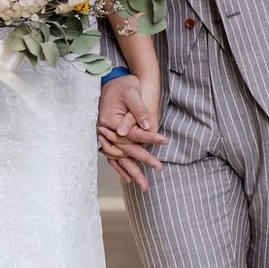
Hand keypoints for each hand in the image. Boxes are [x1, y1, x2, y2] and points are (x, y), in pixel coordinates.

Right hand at [97, 74, 166, 190]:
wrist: (111, 81)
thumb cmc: (123, 85)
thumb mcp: (132, 93)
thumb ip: (138, 111)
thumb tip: (148, 126)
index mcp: (111, 121)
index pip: (133, 134)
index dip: (150, 138)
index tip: (165, 140)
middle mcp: (105, 131)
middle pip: (126, 150)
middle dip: (143, 161)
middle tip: (159, 169)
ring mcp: (103, 136)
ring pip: (118, 158)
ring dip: (131, 172)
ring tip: (144, 186)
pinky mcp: (105, 137)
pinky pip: (112, 156)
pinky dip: (120, 167)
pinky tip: (128, 177)